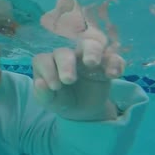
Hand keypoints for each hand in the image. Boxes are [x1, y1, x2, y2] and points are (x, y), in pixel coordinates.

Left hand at [33, 0, 124, 120]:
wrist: (83, 109)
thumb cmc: (62, 100)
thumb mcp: (51, 102)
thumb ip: (43, 94)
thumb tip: (39, 83)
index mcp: (49, 63)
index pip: (43, 60)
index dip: (48, 70)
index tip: (55, 87)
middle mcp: (66, 56)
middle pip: (65, 51)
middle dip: (66, 63)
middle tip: (69, 79)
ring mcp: (86, 57)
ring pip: (89, 45)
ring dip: (91, 51)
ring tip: (92, 63)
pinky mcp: (105, 63)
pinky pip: (112, 57)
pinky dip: (115, 63)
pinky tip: (113, 74)